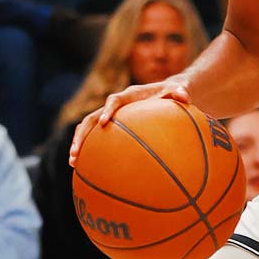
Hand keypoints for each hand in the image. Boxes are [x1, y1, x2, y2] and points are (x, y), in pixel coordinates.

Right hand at [68, 79, 190, 166]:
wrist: (167, 92)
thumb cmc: (173, 92)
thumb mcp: (180, 89)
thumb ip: (180, 91)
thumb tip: (185, 96)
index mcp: (130, 95)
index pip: (115, 100)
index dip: (108, 110)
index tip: (103, 123)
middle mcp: (116, 105)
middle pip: (92, 117)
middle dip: (82, 134)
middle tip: (75, 153)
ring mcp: (112, 116)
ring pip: (88, 128)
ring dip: (79, 144)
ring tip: (73, 163)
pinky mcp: (112, 126)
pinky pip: (97, 138)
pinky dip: (90, 150)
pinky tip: (86, 169)